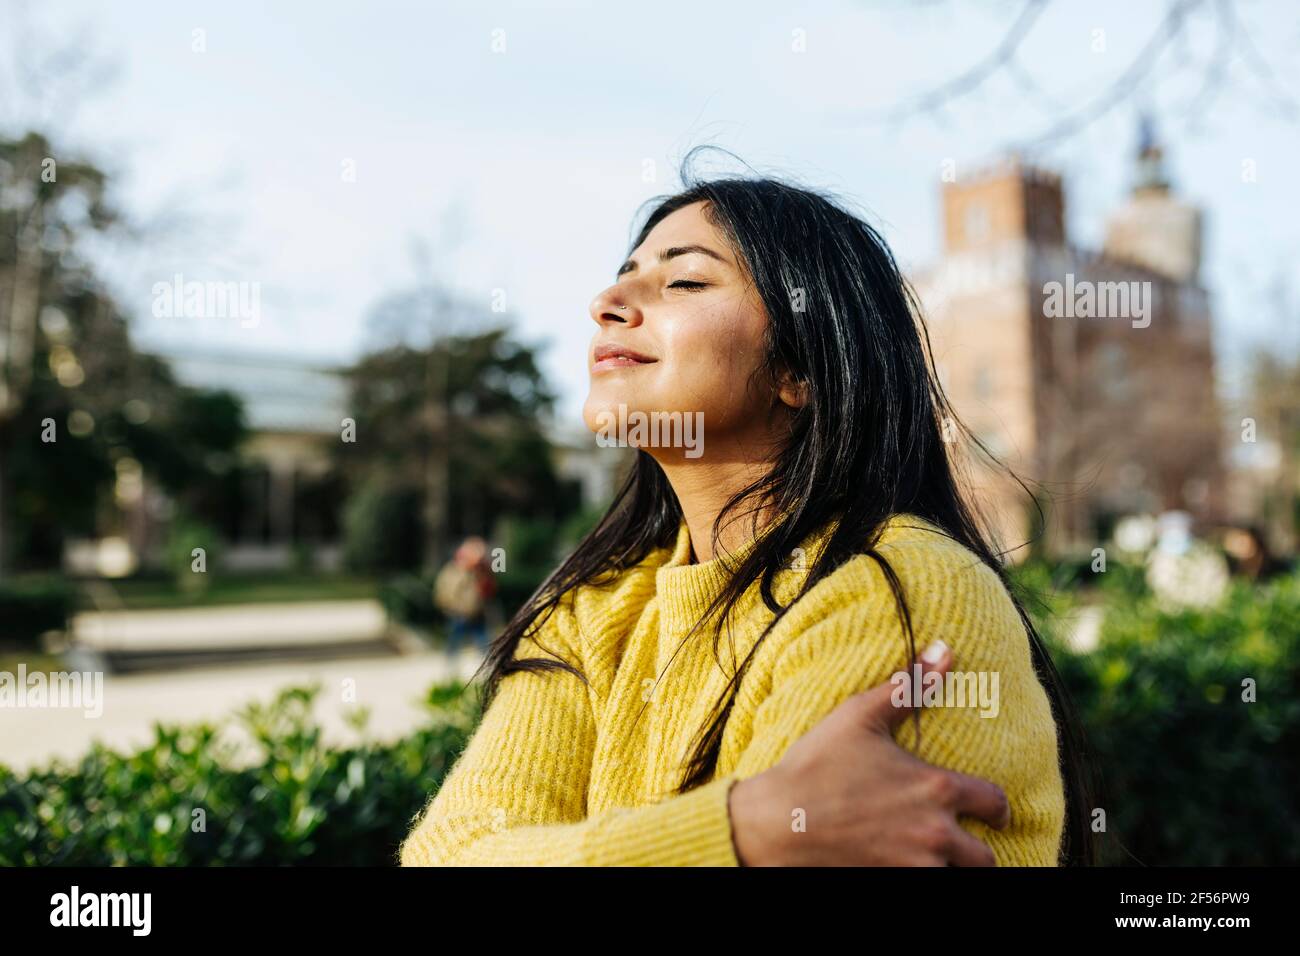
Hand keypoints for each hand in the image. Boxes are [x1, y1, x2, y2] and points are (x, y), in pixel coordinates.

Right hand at [728, 640, 1010, 865]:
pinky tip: (905, 866)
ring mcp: (915, 866)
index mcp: (936, 788)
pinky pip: (926, 889)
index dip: (998, 809)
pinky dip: (921, 876)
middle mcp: (935, 832)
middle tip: (967, 847)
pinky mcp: (891, 885)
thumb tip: (946, 649)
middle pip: (985, 858)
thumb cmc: (816, 765)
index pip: (995, 803)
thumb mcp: (860, 716)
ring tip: (936, 860)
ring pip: (958, 878)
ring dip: (951, 869)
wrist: (777, 822)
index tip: (994, 814)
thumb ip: (909, 686)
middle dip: (977, 851)